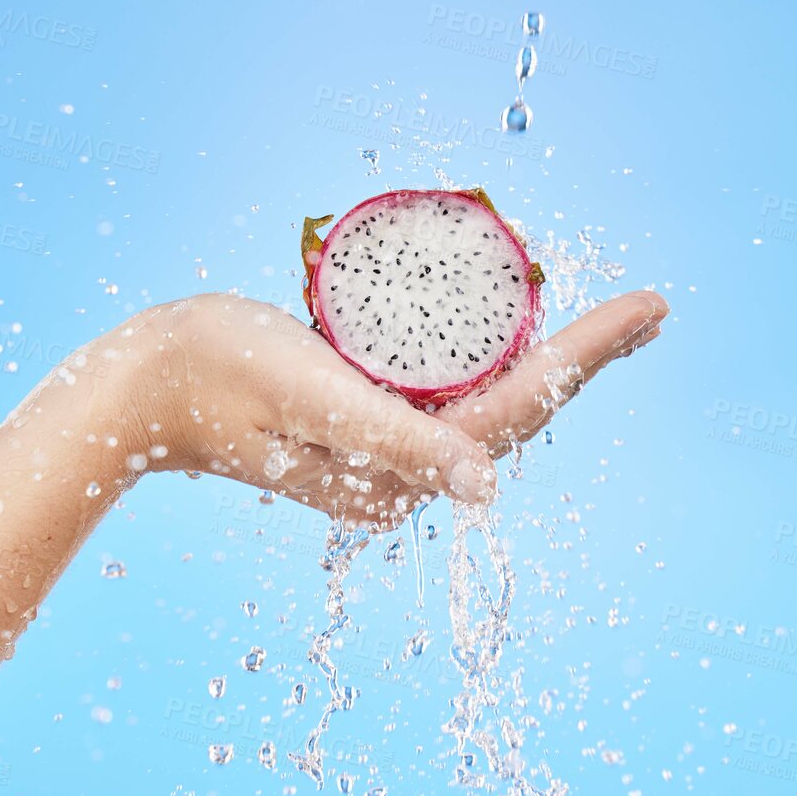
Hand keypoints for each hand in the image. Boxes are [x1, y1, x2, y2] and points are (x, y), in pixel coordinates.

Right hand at [99, 290, 667, 528]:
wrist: (143, 384)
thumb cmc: (220, 374)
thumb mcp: (312, 397)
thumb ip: (398, 443)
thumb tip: (486, 487)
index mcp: (401, 470)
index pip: (522, 408)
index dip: (591, 354)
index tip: (651, 308)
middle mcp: (404, 470)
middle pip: (522, 408)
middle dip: (590, 357)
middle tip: (653, 309)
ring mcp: (385, 448)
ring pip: (491, 399)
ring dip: (554, 355)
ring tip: (611, 320)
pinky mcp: (365, 422)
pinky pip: (450, 389)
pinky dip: (496, 354)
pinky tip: (517, 329)